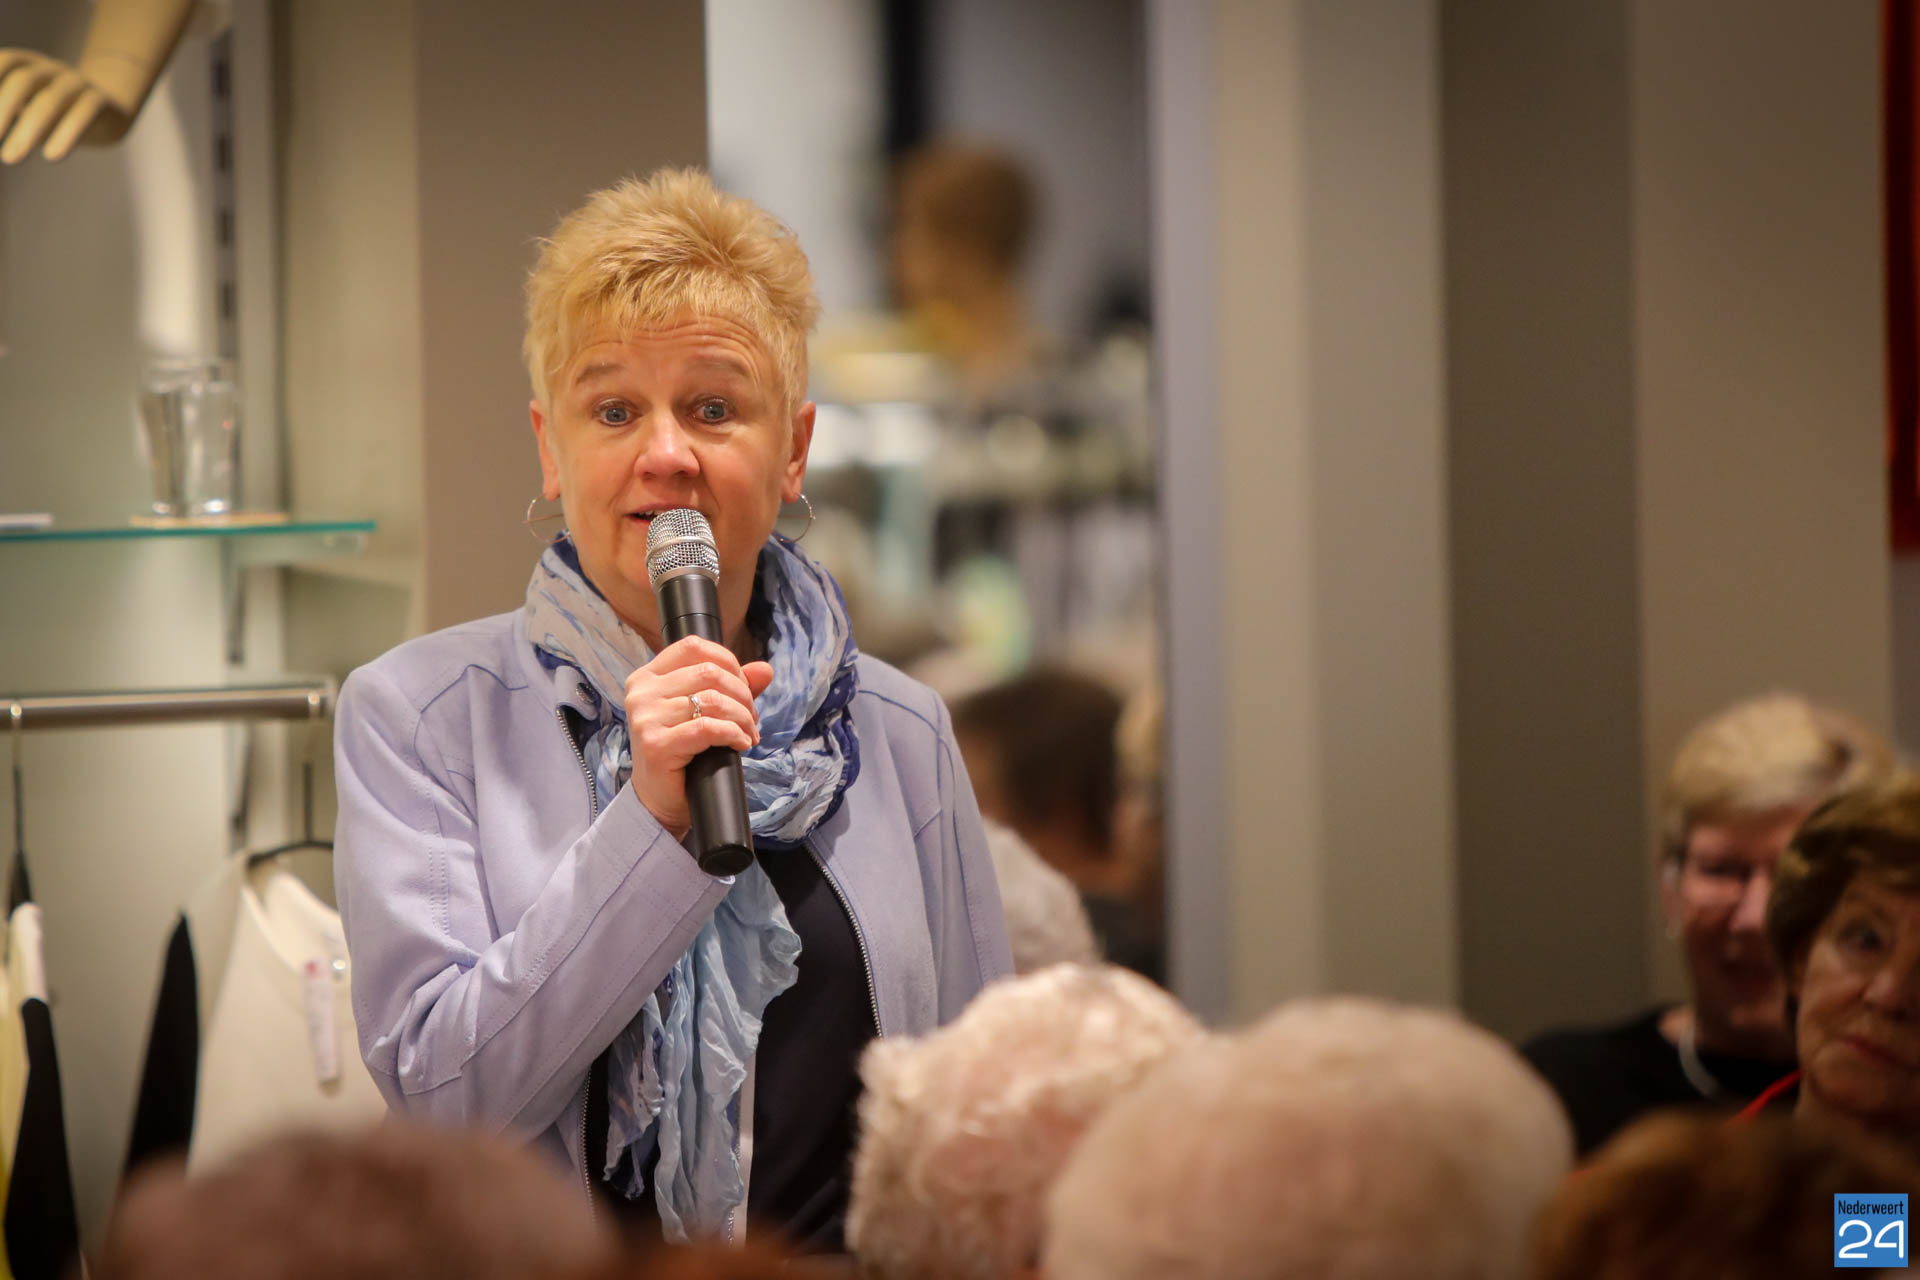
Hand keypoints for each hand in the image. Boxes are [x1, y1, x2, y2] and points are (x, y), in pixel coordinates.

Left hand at [0, 50, 130, 163]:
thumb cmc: (55, 113)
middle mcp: (50, 69)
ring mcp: (78, 82)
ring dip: (27, 129)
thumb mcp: (25, 108)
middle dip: (0, 108)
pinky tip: (52, 156)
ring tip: (10, 159)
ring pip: (51, 100)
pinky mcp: (102, 101)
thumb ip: (4, 115)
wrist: (110, 111)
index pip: (2, 64)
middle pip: (22, 80)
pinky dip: (67, 133)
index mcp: (26, 64)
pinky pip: (85, 113)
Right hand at [624, 637, 772, 838]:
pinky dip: (733, 734)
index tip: (743, 687)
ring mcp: (646, 718)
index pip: (693, 646)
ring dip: (742, 717)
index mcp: (648, 676)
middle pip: (708, 672)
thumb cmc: (682, 753)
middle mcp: (642, 692)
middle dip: (742, 694)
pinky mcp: (656, 744)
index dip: (728, 662)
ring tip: (748, 734)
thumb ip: (732, 687)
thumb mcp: (705, 712)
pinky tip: (740, 743)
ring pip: (712, 700)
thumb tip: (765, 669)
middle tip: (751, 718)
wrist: (659, 799)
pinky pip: (708, 728)